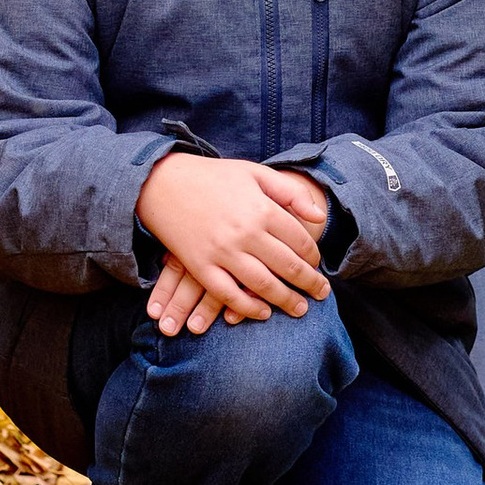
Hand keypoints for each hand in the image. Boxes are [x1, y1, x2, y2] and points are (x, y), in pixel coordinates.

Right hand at [138, 153, 330, 332]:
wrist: (163, 182)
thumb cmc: (214, 176)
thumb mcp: (255, 173)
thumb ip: (290, 192)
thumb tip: (319, 216)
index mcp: (262, 209)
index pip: (300, 241)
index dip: (314, 257)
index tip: (317, 265)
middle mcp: (245, 233)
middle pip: (288, 267)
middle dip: (310, 284)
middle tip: (322, 294)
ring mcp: (222, 252)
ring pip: (264, 286)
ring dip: (286, 301)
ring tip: (300, 309)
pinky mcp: (201, 266)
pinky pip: (229, 295)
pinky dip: (249, 308)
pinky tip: (263, 312)